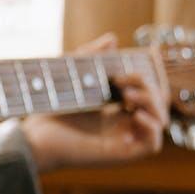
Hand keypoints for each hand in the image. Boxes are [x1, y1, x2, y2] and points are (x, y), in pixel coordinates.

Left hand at [21, 33, 168, 172]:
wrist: (34, 137)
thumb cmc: (47, 110)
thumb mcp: (72, 77)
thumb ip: (90, 56)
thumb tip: (112, 39)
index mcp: (115, 108)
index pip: (149, 89)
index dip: (154, 71)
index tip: (150, 52)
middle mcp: (123, 124)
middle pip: (158, 102)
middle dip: (149, 83)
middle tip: (121, 78)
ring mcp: (124, 140)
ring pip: (160, 121)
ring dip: (152, 102)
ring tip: (126, 94)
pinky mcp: (121, 154)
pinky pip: (153, 145)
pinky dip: (152, 127)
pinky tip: (133, 113)